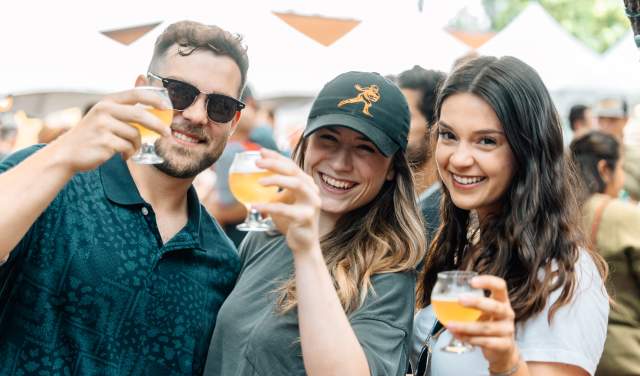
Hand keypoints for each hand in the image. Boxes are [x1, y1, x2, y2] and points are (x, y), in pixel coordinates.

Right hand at [51, 88, 170, 172]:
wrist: (67, 153)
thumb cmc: (92, 134)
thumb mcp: (105, 114)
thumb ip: (124, 105)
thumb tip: (143, 80)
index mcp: (107, 102)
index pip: (136, 94)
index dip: (154, 99)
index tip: (167, 107)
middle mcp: (105, 110)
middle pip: (141, 115)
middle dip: (158, 125)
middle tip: (168, 134)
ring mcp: (103, 126)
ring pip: (135, 135)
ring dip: (137, 145)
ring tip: (129, 149)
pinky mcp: (104, 142)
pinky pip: (128, 147)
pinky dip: (130, 153)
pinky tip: (122, 156)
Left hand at [253, 149, 320, 254]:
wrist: (304, 244)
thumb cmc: (292, 221)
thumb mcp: (284, 200)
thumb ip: (277, 187)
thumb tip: (257, 171)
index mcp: (307, 184)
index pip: (291, 165)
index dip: (276, 156)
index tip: (260, 151)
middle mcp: (312, 191)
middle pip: (294, 170)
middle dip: (275, 164)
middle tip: (257, 163)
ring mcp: (311, 204)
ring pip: (296, 184)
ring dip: (276, 180)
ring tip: (259, 182)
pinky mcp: (305, 217)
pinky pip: (284, 209)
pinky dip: (268, 206)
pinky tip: (255, 205)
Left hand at [446, 275, 519, 371]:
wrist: (503, 350)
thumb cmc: (488, 324)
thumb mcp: (483, 311)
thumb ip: (470, 303)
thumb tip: (444, 294)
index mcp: (502, 301)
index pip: (500, 286)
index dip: (488, 281)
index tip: (472, 281)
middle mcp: (507, 314)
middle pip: (495, 306)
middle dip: (477, 302)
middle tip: (459, 299)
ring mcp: (507, 330)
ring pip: (486, 328)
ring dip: (465, 326)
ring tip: (450, 324)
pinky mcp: (504, 345)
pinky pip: (485, 342)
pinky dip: (469, 339)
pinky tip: (458, 336)